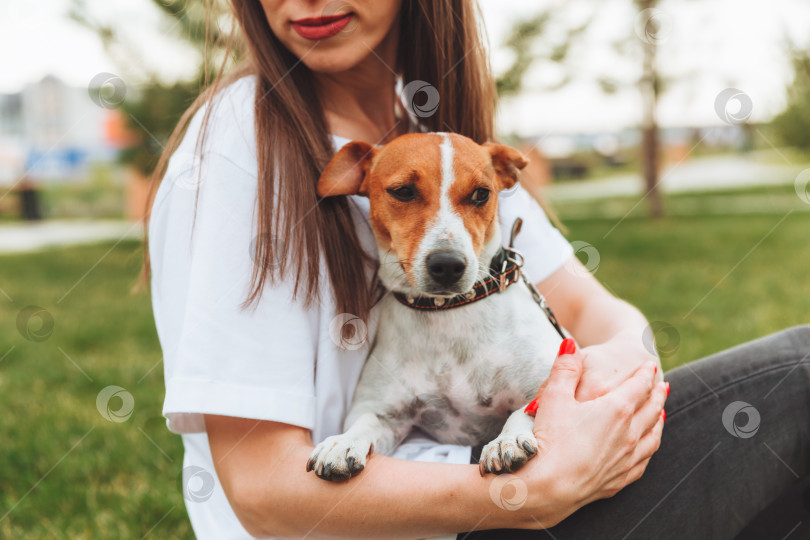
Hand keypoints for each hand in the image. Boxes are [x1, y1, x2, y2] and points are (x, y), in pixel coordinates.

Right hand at [517, 339, 667, 527]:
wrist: (547, 488)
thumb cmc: (550, 440)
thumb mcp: (554, 397)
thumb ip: (564, 368)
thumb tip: (569, 344)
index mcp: (616, 409)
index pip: (639, 386)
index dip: (645, 373)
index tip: (649, 366)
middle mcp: (629, 434)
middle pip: (651, 409)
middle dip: (657, 394)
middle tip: (662, 385)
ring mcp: (627, 459)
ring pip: (653, 436)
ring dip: (659, 421)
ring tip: (661, 413)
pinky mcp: (619, 479)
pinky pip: (644, 461)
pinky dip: (650, 448)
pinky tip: (646, 447)